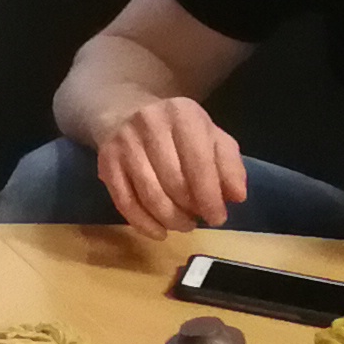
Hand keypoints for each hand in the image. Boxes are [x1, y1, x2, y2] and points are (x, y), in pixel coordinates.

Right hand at [91, 93, 246, 236]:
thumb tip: (237, 197)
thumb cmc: (176, 130)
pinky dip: (143, 223)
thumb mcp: (210, 136)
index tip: (218, 218)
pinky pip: (124, 202)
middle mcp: (150, 124)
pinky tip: (158, 232)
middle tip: (197, 221)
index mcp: (183, 114)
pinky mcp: (106, 163)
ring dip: (169, 219)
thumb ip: (228, 164)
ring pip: (149, 195)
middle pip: (173, 181)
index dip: (210, 196)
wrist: (125, 112)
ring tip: (182, 225)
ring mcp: (124, 144)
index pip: (199, 163)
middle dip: (189, 209)